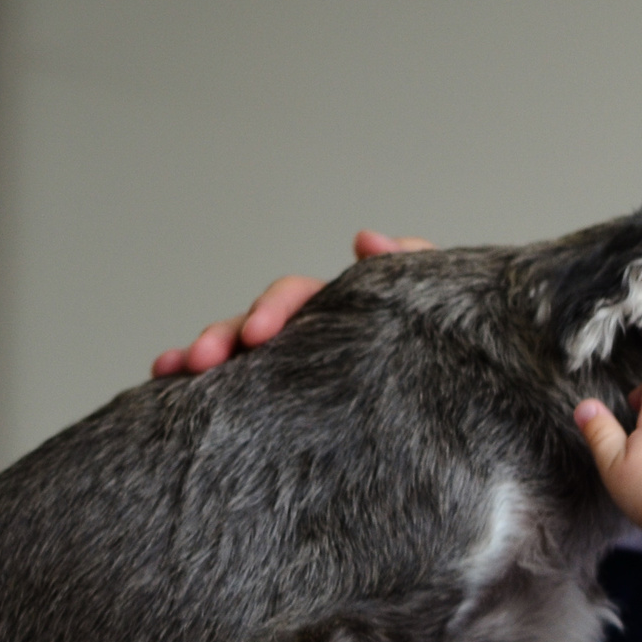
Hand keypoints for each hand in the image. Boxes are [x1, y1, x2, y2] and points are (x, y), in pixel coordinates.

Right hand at [151, 230, 433, 376]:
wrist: (474, 403)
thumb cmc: (457, 345)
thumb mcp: (442, 305)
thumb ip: (411, 268)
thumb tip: (366, 238)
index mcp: (346, 307)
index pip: (300, 296)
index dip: (275, 308)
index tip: (256, 334)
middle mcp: (314, 331)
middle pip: (256, 324)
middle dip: (225, 335)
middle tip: (202, 359)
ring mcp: (302, 366)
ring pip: (242, 356)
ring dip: (203, 355)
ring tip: (170, 368)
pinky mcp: (293, 402)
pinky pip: (244, 392)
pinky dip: (202, 387)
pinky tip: (167, 386)